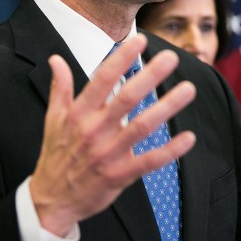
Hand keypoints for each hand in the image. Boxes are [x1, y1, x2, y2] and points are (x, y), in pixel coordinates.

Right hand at [30, 35, 196, 235]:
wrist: (51, 200)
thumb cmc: (56, 154)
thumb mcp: (52, 119)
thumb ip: (60, 87)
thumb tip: (55, 58)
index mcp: (78, 114)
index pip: (101, 79)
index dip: (121, 59)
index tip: (140, 40)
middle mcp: (93, 131)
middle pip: (126, 98)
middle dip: (150, 76)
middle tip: (172, 57)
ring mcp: (107, 154)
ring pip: (142, 127)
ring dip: (167, 107)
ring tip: (188, 89)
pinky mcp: (118, 176)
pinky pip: (148, 161)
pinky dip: (170, 151)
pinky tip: (189, 137)